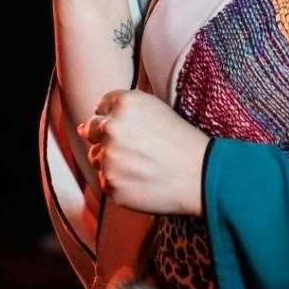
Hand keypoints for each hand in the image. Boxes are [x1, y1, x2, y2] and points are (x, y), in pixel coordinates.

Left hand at [75, 89, 209, 216]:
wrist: (200, 176)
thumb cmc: (181, 141)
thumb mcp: (156, 109)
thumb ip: (123, 108)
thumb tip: (88, 121)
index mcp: (125, 104)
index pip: (100, 107)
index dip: (112, 118)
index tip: (128, 129)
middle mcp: (111, 128)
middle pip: (90, 130)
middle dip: (105, 137)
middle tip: (131, 149)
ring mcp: (109, 158)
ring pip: (95, 157)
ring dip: (110, 160)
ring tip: (140, 166)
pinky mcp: (110, 184)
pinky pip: (105, 181)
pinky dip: (118, 182)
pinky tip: (140, 181)